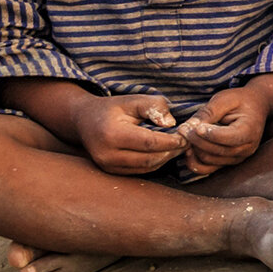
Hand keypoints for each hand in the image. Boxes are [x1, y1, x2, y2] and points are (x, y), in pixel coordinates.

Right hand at [73, 93, 189, 175]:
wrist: (85, 120)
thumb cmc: (114, 108)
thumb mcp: (134, 100)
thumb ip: (155, 106)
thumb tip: (171, 124)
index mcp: (111, 134)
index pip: (148, 142)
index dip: (170, 141)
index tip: (185, 136)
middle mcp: (107, 154)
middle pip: (149, 158)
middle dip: (171, 151)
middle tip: (187, 143)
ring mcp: (107, 165)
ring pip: (146, 167)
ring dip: (166, 158)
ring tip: (178, 147)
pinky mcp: (111, 171)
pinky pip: (140, 170)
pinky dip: (156, 162)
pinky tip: (165, 152)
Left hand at [171, 84, 269, 178]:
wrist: (254, 107)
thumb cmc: (240, 101)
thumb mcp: (225, 99)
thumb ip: (208, 112)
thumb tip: (188, 127)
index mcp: (249, 131)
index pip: (226, 137)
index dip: (208, 133)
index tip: (193, 125)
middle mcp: (246, 148)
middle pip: (215, 151)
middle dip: (195, 140)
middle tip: (182, 128)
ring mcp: (237, 158)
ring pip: (209, 160)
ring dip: (194, 149)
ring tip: (186, 136)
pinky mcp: (228, 162)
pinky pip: (207, 169)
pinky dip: (194, 162)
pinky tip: (188, 149)